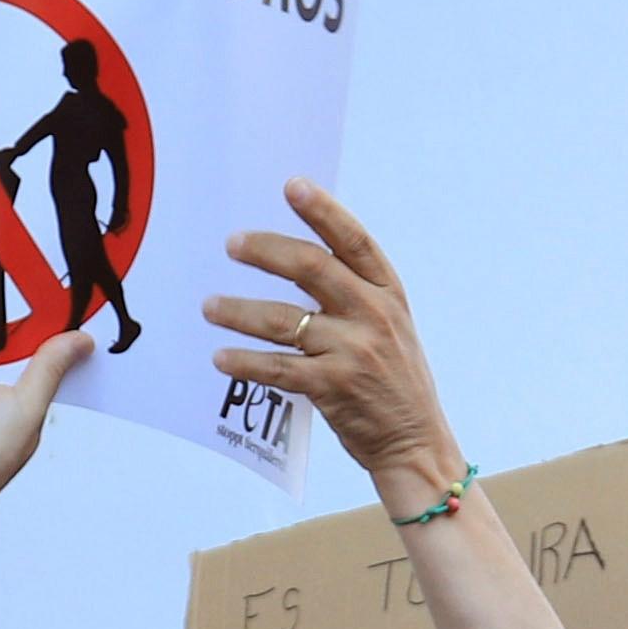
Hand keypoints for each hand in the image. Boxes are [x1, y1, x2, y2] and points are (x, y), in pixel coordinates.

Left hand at [201, 180, 465, 501]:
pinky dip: (245, 362)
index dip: (322, 210)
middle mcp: (373, 315)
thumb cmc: (395, 382)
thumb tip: (297, 264)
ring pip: (283, 320)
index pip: (353, 241)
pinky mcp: (334, 388)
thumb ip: (354, 295)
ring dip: (239, 311)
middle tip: (232, 244)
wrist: (417, 443)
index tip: (292, 185)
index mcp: (388, 293)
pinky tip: (221, 357)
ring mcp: (354, 351)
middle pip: (310, 267)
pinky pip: (278, 368)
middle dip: (265, 251)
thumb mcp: (389, 328)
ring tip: (210, 306)